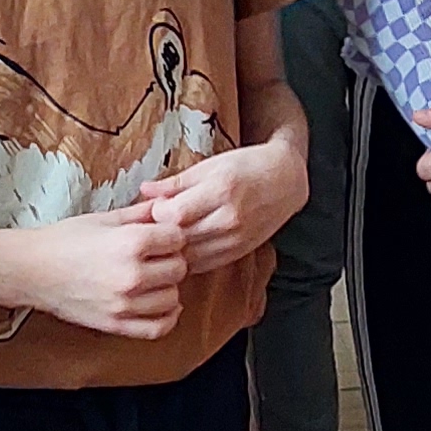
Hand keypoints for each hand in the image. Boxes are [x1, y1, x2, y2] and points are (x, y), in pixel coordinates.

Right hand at [24, 201, 190, 339]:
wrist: (32, 270)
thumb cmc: (64, 240)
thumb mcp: (104, 219)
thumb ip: (140, 213)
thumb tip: (167, 205)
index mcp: (131, 242)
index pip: (178, 238)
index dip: (171, 234)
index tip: (161, 234)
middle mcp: (132, 275)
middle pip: (179, 268)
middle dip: (171, 259)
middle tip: (157, 255)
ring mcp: (125, 304)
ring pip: (173, 298)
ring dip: (168, 287)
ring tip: (154, 278)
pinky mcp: (116, 324)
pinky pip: (158, 328)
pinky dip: (167, 317)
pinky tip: (161, 304)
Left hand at [137, 135, 309, 273]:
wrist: (286, 182)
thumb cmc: (246, 166)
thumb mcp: (210, 165)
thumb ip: (176, 182)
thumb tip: (144, 190)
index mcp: (221, 190)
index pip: (175, 213)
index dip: (157, 212)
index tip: (155, 206)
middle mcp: (230, 218)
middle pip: (180, 237)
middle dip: (161, 232)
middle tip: (154, 224)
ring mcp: (235, 239)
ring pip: (189, 255)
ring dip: (173, 249)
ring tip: (168, 235)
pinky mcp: (238, 252)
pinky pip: (203, 265)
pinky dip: (189, 258)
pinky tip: (185, 246)